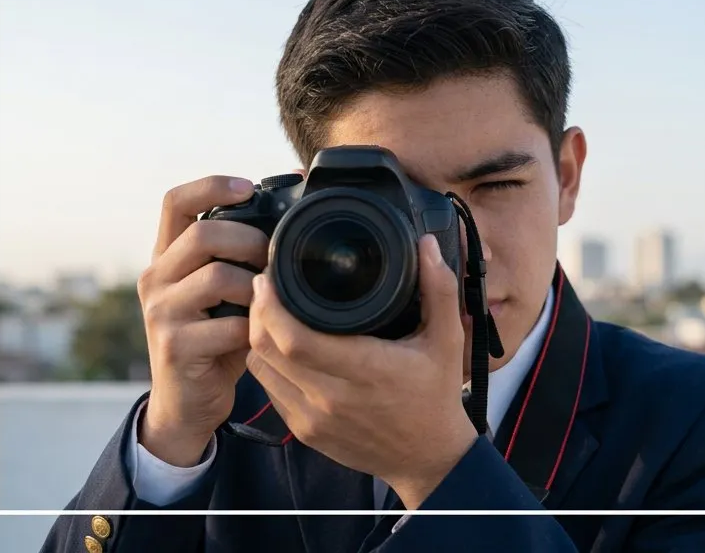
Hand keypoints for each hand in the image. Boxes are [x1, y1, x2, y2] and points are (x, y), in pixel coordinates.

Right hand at [136, 175, 268, 464]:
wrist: (187, 404)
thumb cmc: (216, 335)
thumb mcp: (220, 288)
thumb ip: (237, 252)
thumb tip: (291, 196)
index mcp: (166, 256)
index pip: (175, 201)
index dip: (211, 186)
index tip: (248, 186)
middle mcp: (154, 278)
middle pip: (202, 235)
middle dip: (249, 240)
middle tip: (274, 258)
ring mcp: (160, 313)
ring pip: (216, 277)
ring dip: (255, 286)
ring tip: (269, 299)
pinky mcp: (174, 347)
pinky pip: (227, 325)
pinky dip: (254, 327)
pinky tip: (261, 334)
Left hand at [247, 235, 478, 508]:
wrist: (428, 459)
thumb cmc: (436, 395)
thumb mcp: (447, 339)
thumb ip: (439, 288)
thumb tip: (426, 245)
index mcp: (363, 370)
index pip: (294, 338)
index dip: (270, 305)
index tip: (268, 275)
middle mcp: (330, 397)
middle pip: (267, 350)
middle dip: (257, 311)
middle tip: (266, 283)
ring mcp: (312, 418)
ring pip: (261, 369)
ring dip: (257, 337)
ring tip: (269, 309)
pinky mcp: (305, 432)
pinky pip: (270, 390)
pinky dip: (266, 363)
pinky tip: (278, 343)